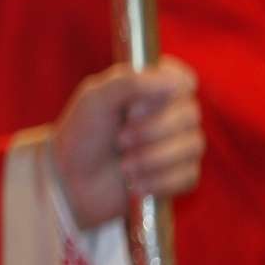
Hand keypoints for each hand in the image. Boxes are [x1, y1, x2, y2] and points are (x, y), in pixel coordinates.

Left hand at [48, 58, 203, 229]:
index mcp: (154, 86)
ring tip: (123, 167)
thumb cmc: (83, 134)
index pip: (183, 80)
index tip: (132, 108)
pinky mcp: (182, 175)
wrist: (72, 181)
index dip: (161, 95)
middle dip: (151, 131)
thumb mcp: (95, 98)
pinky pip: (188, 176)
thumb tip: (178, 82)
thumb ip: (130, 82)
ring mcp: (181, 144)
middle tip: (120, 140)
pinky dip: (158, 181)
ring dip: (152, 159)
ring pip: (193, 146)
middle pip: (190, 115)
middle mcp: (173, 112)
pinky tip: (135, 184)